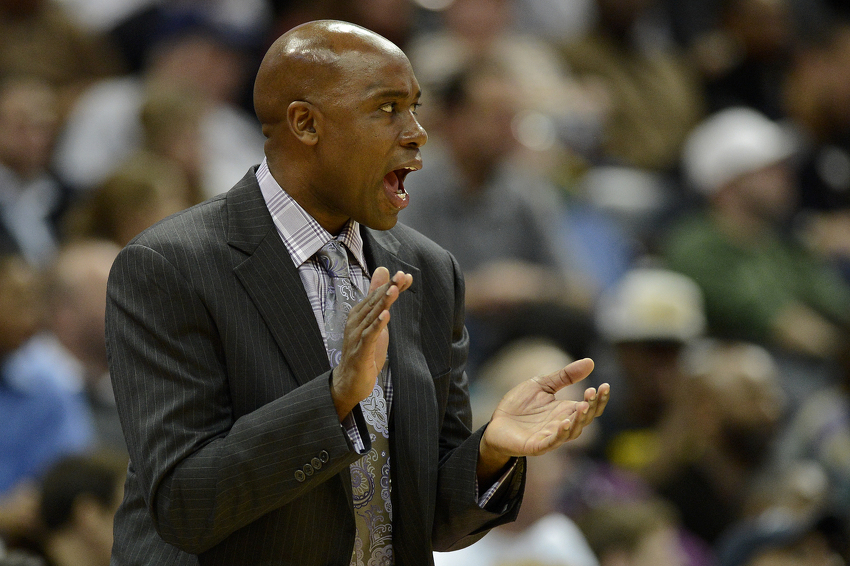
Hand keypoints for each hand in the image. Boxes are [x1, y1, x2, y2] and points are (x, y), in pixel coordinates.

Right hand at [331, 267, 412, 419]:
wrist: (349, 381)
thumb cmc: (363, 350)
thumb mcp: (374, 322)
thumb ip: (378, 298)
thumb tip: (382, 271)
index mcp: (360, 314)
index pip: (377, 296)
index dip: (391, 285)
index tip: (406, 276)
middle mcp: (356, 322)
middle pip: (375, 302)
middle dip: (388, 288)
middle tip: (401, 276)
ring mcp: (357, 336)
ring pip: (372, 316)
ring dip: (383, 303)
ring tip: (394, 290)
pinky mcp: (360, 351)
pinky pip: (369, 336)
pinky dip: (377, 325)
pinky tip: (385, 316)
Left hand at [477, 358, 608, 481]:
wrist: (496, 422)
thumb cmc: (519, 405)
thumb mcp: (542, 385)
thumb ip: (564, 376)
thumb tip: (590, 362)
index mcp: (565, 410)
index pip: (589, 407)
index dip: (598, 398)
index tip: (604, 385)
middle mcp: (562, 425)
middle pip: (585, 420)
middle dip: (591, 407)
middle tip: (592, 393)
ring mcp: (550, 436)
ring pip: (572, 432)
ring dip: (578, 420)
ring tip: (582, 406)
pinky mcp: (536, 446)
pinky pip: (552, 442)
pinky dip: (560, 435)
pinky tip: (564, 423)